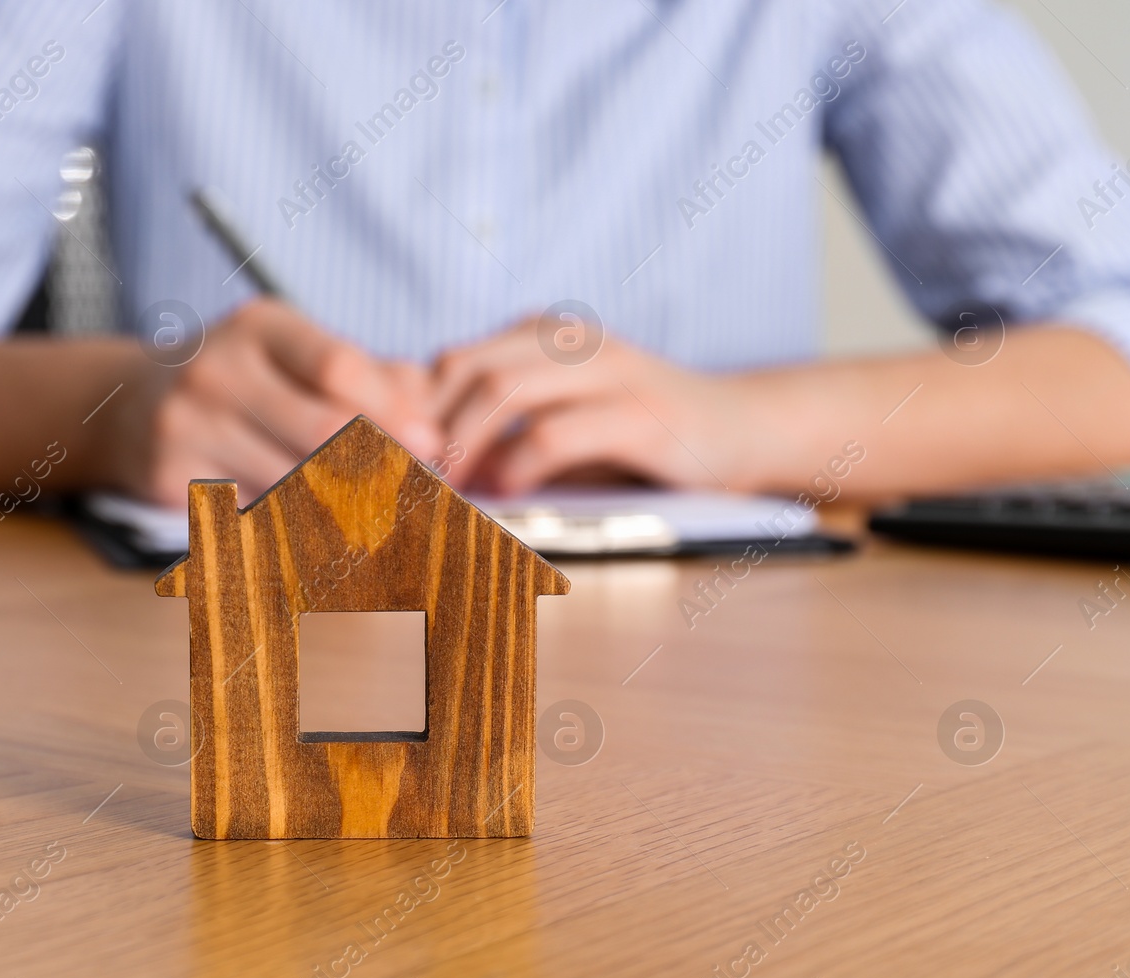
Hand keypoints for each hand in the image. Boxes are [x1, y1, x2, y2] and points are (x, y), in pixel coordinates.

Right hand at [117, 299, 439, 505]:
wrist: (129, 407)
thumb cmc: (239, 379)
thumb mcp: (290, 352)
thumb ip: (366, 376)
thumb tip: (432, 421)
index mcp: (258, 327)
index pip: (338, 368)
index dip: (394, 412)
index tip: (433, 445)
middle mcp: (215, 369)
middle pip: (321, 431)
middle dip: (381, 467)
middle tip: (419, 493)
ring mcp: (186, 425)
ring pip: (292, 485)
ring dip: (346, 511)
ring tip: (383, 523)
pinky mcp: (168, 479)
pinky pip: (252, 516)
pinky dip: (295, 531)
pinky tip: (322, 540)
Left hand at [431, 316, 760, 495]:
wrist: (746, 431)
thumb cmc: (641, 438)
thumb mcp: (564, 422)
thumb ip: (502, 432)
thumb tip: (417, 463)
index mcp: (544, 334)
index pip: (452, 360)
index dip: (410, 410)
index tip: (383, 460)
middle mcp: (573, 341)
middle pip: (466, 367)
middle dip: (425, 426)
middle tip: (400, 479)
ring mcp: (609, 371)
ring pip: (503, 388)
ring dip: (460, 443)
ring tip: (441, 488)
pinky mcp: (640, 414)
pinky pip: (556, 432)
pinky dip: (518, 465)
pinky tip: (507, 492)